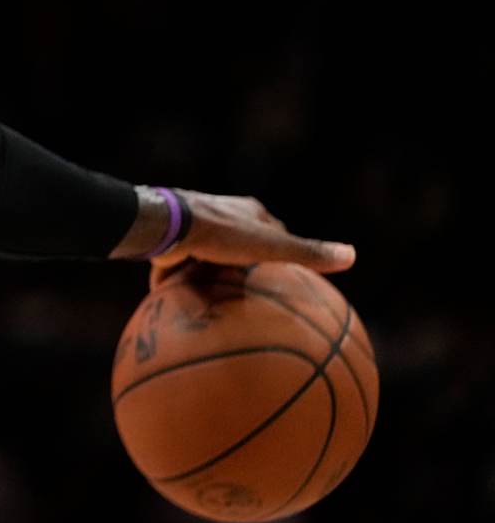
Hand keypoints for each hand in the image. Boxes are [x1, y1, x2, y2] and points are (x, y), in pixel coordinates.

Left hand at [149, 190, 355, 287]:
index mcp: (248, 213)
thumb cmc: (224, 234)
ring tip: (223, 303)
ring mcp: (194, 231)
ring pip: (209, 257)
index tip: (289, 269)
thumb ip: (308, 254)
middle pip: (241, 244)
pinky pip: (180, 271)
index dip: (283, 249)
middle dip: (247, 264)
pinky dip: (184, 287)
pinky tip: (185, 309)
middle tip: (255, 288)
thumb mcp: (272, 247)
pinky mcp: (170, 248)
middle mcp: (221, 216)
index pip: (274, 231)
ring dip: (214, 276)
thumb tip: (352, 255)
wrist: (169, 228)